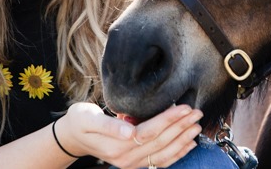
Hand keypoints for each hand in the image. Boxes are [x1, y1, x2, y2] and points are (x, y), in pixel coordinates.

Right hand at [55, 102, 202, 167]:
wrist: (73, 136)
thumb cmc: (81, 120)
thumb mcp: (88, 117)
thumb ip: (109, 125)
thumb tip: (129, 131)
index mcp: (117, 144)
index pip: (150, 131)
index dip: (169, 119)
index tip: (185, 107)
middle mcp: (126, 158)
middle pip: (160, 142)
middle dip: (181, 126)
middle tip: (197, 112)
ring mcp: (131, 164)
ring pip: (164, 153)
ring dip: (182, 140)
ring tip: (197, 126)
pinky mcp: (135, 164)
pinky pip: (160, 161)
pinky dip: (177, 153)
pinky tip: (188, 144)